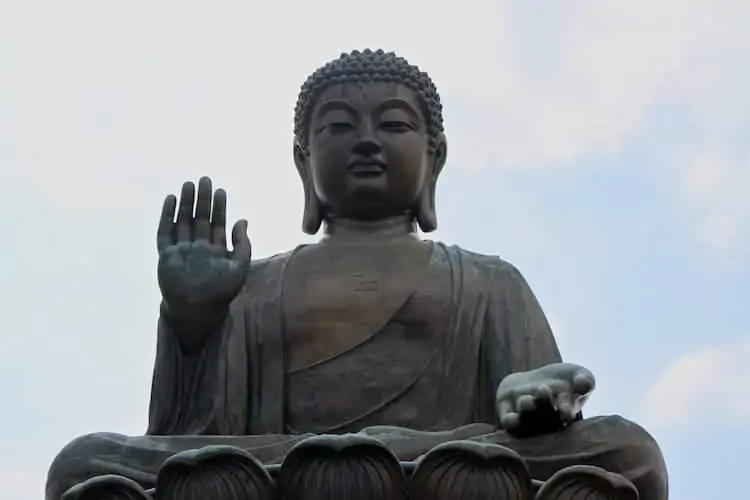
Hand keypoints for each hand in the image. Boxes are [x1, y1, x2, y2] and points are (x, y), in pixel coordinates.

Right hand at [157, 177, 251, 315]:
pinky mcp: (167, 256)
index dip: (219, 207)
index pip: (218, 224)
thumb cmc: (220, 294)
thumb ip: (243, 245)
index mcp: (216, 251)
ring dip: (185, 204)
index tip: (221, 191)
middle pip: (200, 218)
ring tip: (188, 185)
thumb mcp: (239, 268)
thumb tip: (243, 220)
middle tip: (204, 180)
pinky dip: (167, 216)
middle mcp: (198, 248)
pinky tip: (170, 200)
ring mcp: (182, 251)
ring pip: (183, 221)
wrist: (197, 311)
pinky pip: (165, 233)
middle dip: (203, 200)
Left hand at [495, 363, 594, 435]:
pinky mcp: (507, 414)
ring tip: (527, 400)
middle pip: (544, 417)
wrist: (535, 380)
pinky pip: (508, 423)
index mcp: (564, 414)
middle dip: (544, 405)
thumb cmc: (562, 380)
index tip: (565, 407)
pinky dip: (509, 422)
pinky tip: (509, 418)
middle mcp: (545, 421)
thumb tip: (584, 383)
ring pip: (525, 422)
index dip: (564, 411)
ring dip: (526, 413)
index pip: (564, 415)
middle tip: (544, 390)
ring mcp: (525, 418)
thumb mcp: (577, 375)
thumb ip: (585, 379)